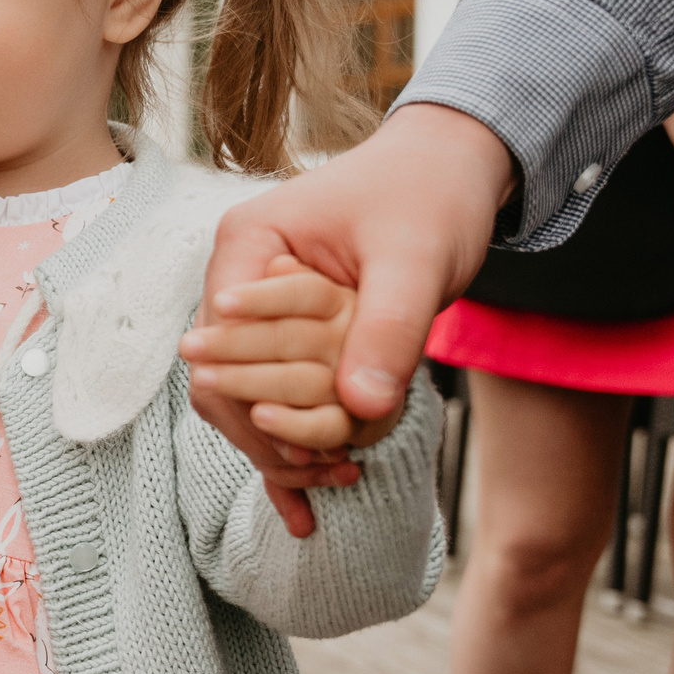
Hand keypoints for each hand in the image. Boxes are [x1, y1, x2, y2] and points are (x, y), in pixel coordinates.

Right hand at [195, 104, 509, 536]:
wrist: (454, 165)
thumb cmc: (431, 195)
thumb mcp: (415, 262)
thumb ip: (387, 330)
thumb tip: (359, 409)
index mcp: (246, 246)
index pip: (222, 343)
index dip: (258, 402)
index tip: (314, 447)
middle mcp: (237, 279)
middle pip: (219, 381)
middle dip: (265, 436)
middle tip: (327, 477)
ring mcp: (258, 308)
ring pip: (240, 398)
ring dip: (279, 446)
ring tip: (334, 486)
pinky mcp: (286, 331)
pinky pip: (271, 395)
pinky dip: (289, 445)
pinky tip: (307, 508)